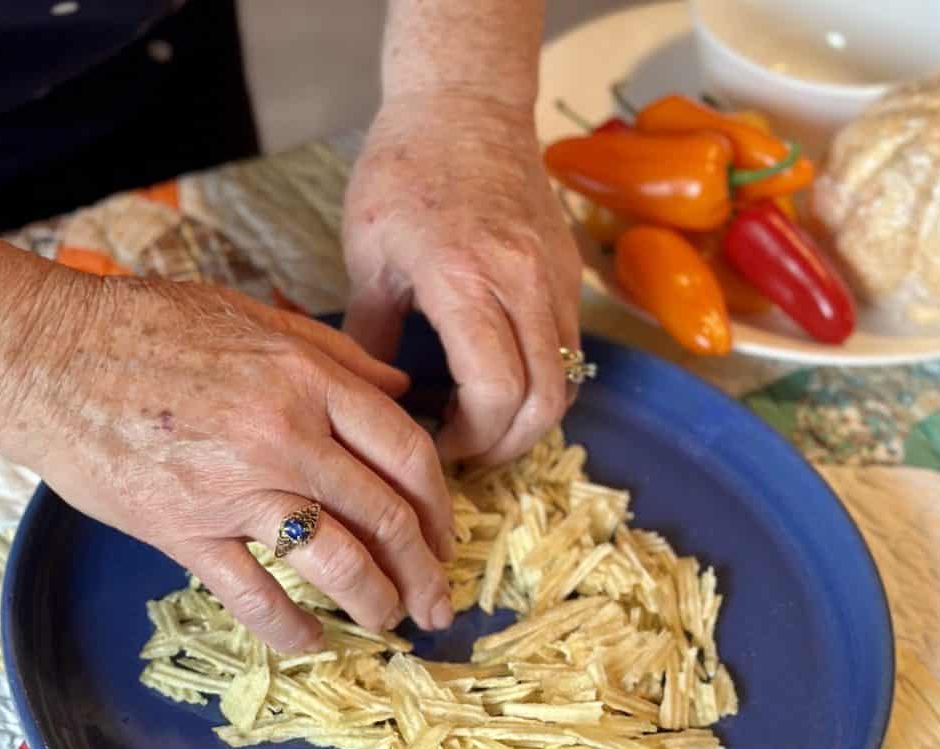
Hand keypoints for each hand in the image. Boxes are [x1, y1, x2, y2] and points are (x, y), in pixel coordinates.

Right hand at [9, 273, 455, 650]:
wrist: (48, 355)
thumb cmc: (151, 328)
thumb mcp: (256, 317)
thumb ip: (337, 354)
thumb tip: (402, 389)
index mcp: (309, 381)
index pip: (408, 454)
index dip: (439, 508)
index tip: (444, 540)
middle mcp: (285, 437)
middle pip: (385, 516)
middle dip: (424, 571)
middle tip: (436, 605)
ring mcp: (235, 488)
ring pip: (335, 561)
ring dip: (375, 602)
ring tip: (390, 623)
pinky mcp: (184, 531)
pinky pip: (253, 595)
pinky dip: (291, 628)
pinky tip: (312, 641)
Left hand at [342, 93, 583, 465]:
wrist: (466, 103)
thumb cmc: (402, 172)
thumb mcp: (368, 255)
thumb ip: (371, 337)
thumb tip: (373, 403)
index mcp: (465, 279)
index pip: (495, 394)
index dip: (470, 439)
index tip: (436, 445)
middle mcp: (524, 283)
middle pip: (546, 401)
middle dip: (507, 447)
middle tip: (467, 454)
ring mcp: (556, 278)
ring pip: (568, 381)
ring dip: (530, 421)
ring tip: (484, 425)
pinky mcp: (571, 274)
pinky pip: (571, 350)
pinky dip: (543, 384)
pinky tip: (503, 382)